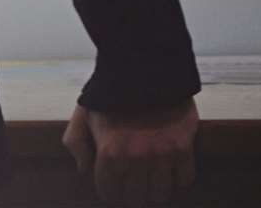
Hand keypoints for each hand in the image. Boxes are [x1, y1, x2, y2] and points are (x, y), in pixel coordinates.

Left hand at [62, 99, 197, 206]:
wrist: (146, 66)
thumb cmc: (111, 91)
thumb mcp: (83, 113)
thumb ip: (76, 144)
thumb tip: (84, 170)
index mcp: (110, 152)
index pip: (109, 193)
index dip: (110, 190)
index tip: (114, 184)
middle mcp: (136, 158)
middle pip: (136, 198)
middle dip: (132, 191)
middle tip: (133, 181)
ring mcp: (161, 154)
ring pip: (160, 194)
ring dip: (155, 188)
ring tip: (152, 177)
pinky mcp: (183, 147)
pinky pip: (184, 179)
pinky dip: (178, 177)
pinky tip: (170, 167)